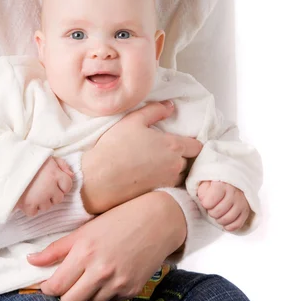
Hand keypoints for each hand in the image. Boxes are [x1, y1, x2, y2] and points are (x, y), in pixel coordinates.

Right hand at [16, 157, 73, 215]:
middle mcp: (50, 187)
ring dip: (41, 202)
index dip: (62, 184)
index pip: (68, 185)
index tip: (54, 182)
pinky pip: (34, 213)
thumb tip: (71, 175)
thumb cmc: (29, 160)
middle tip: (41, 187)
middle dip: (52, 194)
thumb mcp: (48, 157)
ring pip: (47, 207)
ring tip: (32, 191)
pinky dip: (30, 208)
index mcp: (55, 174)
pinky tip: (26, 198)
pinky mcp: (28, 204)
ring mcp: (39, 197)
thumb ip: (62, 164)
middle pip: (58, 199)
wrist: (8, 164)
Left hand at [27, 191, 185, 300]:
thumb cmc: (118, 220)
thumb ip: (56, 248)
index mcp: (85, 251)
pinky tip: (107, 278)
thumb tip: (31, 260)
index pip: (56, 286)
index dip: (47, 288)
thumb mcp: (85, 229)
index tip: (47, 284)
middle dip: (64, 296)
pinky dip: (104, 295)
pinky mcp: (131, 290)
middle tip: (66, 286)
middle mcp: (100, 270)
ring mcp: (117, 283)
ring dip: (85, 297)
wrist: (157, 220)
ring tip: (88, 280)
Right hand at [81, 101, 201, 213]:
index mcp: (173, 146)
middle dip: (185, 156)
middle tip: (170, 150)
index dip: (193, 142)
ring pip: (181, 175)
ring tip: (160, 163)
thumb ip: (155, 110)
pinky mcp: (159, 194)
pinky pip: (170, 187)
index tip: (185, 139)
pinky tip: (152, 175)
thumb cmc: (116, 146)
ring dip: (176, 170)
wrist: (100, 177)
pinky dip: (166, 181)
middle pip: (191, 161)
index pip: (198, 146)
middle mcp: (176, 165)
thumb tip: (171, 106)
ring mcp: (168, 182)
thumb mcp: (134, 120)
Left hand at [197, 181, 249, 230]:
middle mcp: (233, 193)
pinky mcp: (246, 211)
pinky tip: (224, 222)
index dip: (205, 204)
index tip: (206, 202)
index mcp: (222, 184)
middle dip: (211, 212)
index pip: (211, 201)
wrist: (233, 182)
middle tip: (211, 208)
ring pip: (227, 219)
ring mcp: (241, 202)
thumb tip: (203, 201)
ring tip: (217, 214)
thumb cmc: (217, 183)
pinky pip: (237, 225)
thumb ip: (203, 190)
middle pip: (218, 212)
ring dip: (219, 220)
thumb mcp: (207, 182)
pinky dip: (228, 226)